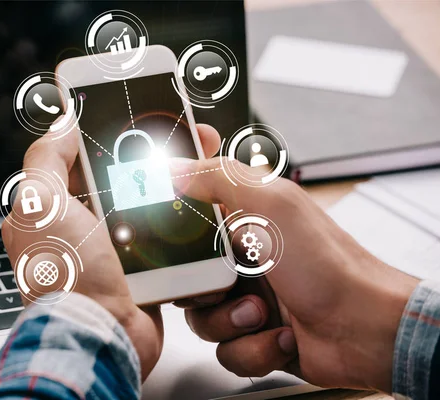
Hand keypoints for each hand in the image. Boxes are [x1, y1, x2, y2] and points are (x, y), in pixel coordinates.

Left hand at [1, 122, 221, 379]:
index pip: (78, 160)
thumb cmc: (65, 276)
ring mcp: (112, 248)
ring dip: (166, 185)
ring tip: (193, 165)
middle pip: (116, 179)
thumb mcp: (41, 205)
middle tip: (173, 138)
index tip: (130, 120)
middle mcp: (81, 228)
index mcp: (52, 211)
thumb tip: (61, 125)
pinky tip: (195, 201)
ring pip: (143, 203)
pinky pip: (162, 234)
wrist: (103, 335)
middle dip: (144, 157)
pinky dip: (176, 219)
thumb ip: (45, 160)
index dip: (104, 137)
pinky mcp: (140, 266)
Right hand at [170, 155, 419, 391]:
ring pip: (201, 318)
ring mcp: (247, 299)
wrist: (365, 328)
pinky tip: (280, 337)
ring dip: (230, 322)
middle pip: (186, 277)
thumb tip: (175, 166)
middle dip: (202, 290)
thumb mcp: (271, 205)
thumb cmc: (328, 264)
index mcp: (243, 222)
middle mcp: (242, 260)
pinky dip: (251, 348)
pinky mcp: (255, 335)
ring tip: (263, 315)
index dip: (176, 234)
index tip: (178, 242)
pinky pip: (226, 349)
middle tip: (225, 285)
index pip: (189, 220)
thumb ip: (219, 177)